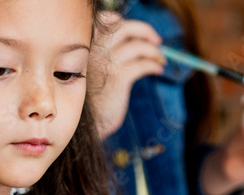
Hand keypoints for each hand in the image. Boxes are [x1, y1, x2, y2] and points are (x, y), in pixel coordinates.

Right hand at [87, 12, 165, 138]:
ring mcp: (105, 63)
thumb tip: (131, 41)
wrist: (84, 125)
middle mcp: (93, 50)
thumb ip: (104, 55)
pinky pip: (142, 65)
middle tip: (156, 40)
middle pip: (124, 28)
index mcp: (86, 46)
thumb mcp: (93, 72)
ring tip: (160, 58)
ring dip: (153, 50)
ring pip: (137, 46)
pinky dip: (153, 65)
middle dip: (144, 31)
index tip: (133, 32)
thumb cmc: (90, 100)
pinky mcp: (118, 79)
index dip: (121, 21)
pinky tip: (158, 69)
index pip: (105, 21)